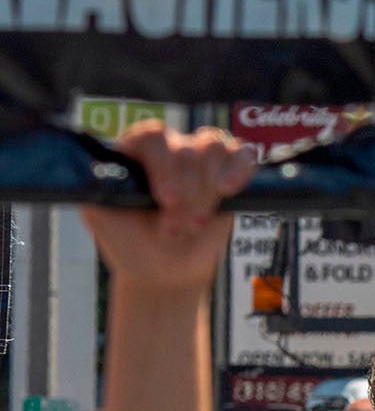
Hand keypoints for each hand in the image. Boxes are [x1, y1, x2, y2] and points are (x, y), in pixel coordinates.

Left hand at [79, 123, 257, 296]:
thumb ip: (96, 188)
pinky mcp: (230, 175)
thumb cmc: (131, 244)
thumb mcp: (101, 218)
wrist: (165, 273)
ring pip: (213, 149)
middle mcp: (168, 149)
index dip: (163, 166)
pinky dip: (240, 169)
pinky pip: (242, 156)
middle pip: (187, 149)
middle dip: (187, 194)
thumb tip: (99, 166)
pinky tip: (229, 190)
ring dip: (207, 191)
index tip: (167, 200)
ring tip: (196, 225)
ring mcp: (200, 160)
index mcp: (134, 153)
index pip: (151, 137)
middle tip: (175, 230)